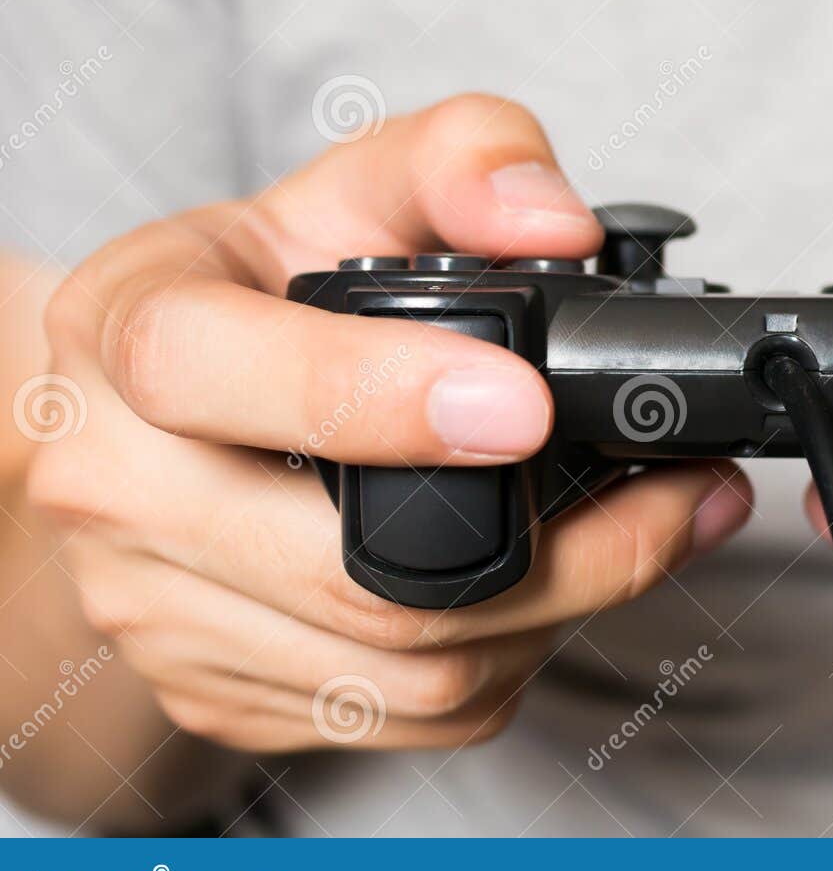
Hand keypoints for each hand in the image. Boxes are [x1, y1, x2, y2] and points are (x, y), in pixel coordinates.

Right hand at [29, 94, 750, 754]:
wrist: (171, 410)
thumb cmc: (270, 287)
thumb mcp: (360, 181)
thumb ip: (465, 158)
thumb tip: (553, 222)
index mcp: (126, 328)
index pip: (205, 370)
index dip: (367, 396)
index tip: (523, 406)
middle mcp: (114, 482)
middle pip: (347, 572)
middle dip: (560, 545)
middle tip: (680, 489)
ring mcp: (157, 608)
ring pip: (398, 666)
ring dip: (562, 610)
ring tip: (652, 530)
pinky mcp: (215, 688)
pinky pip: (397, 712)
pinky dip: (512, 660)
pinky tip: (561, 588)